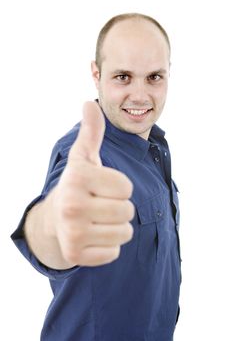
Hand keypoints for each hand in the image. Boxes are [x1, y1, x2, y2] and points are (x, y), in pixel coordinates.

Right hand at [49, 102, 133, 266]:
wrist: (55, 218)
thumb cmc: (78, 184)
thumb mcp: (84, 157)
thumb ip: (92, 132)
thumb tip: (89, 103)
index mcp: (77, 177)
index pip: (127, 187)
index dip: (120, 187)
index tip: (102, 188)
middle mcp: (72, 205)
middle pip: (128, 211)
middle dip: (120, 208)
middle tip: (99, 206)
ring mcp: (72, 233)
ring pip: (125, 233)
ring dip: (116, 227)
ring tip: (97, 221)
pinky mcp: (76, 255)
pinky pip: (114, 252)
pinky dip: (108, 246)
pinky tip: (92, 237)